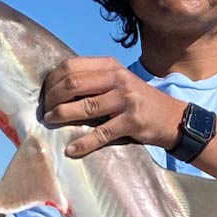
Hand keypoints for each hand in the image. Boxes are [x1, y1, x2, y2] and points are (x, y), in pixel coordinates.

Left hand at [42, 56, 184, 156]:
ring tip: (51, 122)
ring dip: (62, 116)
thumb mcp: (118, 81)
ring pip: (85, 107)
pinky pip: (101, 134)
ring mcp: (125, 100)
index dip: (52, 80)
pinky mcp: (131, 122)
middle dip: (53, 98)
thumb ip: (93, 80)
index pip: (71, 66)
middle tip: (45, 110)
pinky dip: (83, 143)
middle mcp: (117, 79)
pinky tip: (71, 150)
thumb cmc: (137, 100)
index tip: (45, 94)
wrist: (170, 116)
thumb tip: (56, 88)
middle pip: (73, 84)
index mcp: (110, 66)